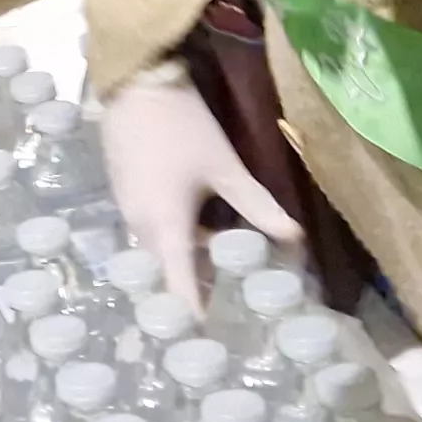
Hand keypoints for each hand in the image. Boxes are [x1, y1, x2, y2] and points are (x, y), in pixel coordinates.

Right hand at [97, 66, 297, 313]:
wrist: (136, 82)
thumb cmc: (183, 126)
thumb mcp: (225, 167)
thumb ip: (259, 207)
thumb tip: (297, 240)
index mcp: (166, 227)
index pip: (179, 287)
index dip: (196, 316)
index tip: (215, 340)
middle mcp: (141, 227)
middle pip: (168, 272)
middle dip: (195, 290)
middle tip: (232, 304)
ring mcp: (127, 211)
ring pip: (158, 251)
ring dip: (184, 263)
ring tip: (221, 272)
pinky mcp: (124, 194)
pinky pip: (150, 232)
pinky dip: (172, 241)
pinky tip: (200, 234)